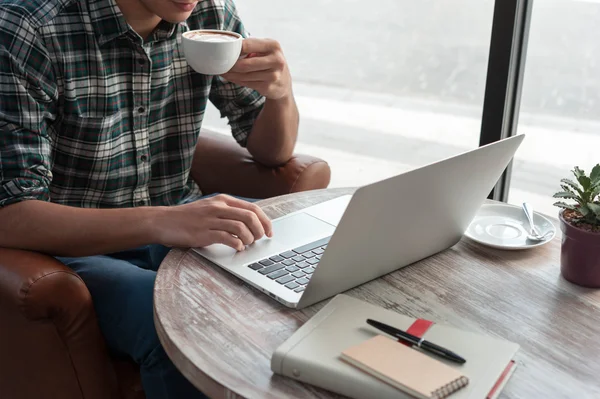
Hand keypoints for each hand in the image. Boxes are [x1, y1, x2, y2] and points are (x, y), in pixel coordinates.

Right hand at [158, 194, 272, 250]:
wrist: (162, 221)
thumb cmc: (187, 218)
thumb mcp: (209, 209)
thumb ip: (227, 213)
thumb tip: (249, 224)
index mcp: (222, 200)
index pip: (253, 208)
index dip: (265, 221)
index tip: (269, 231)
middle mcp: (219, 207)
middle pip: (250, 217)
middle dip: (260, 230)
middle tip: (259, 240)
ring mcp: (211, 219)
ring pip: (242, 227)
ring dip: (249, 239)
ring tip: (247, 245)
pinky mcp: (204, 232)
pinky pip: (228, 238)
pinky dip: (237, 244)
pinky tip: (237, 248)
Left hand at [221, 38, 291, 99]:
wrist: (283, 83)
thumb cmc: (269, 62)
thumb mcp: (266, 50)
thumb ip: (251, 47)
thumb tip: (228, 47)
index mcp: (273, 46)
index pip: (247, 45)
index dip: (233, 48)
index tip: (223, 50)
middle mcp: (276, 60)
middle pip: (244, 64)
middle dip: (230, 65)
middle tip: (219, 64)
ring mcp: (273, 75)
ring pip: (244, 75)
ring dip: (230, 74)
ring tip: (222, 70)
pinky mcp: (268, 87)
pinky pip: (246, 83)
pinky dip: (235, 80)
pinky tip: (229, 76)